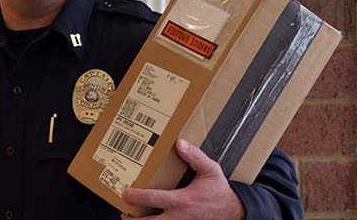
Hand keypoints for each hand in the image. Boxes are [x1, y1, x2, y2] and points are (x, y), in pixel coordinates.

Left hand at [121, 139, 244, 219]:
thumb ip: (195, 157)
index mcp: (182, 200)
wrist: (234, 212)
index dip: (136, 197)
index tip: (125, 193)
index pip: (153, 199)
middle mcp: (179, 217)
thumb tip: (180, 143)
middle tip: (122, 212)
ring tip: (130, 218)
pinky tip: (148, 219)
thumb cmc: (219, 192)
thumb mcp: (211, 171)